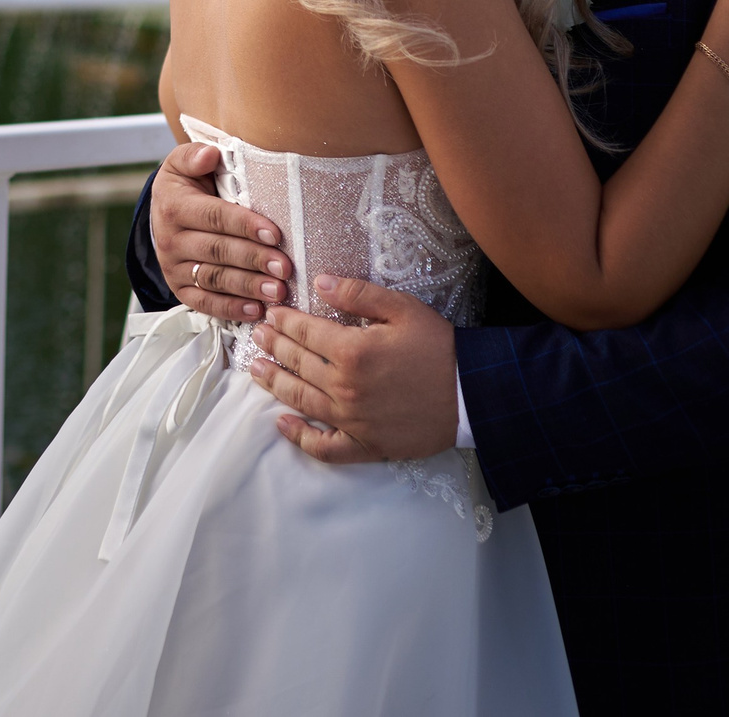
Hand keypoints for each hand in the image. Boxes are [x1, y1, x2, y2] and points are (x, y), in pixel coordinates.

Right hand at [150, 139, 291, 321]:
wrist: (162, 213)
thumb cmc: (185, 186)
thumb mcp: (182, 163)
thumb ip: (195, 155)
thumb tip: (210, 155)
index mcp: (174, 206)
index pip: (215, 216)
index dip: (246, 226)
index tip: (275, 234)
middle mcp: (170, 239)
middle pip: (218, 250)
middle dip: (254, 260)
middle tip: (285, 268)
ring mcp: (173, 267)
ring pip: (214, 279)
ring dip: (248, 287)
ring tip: (277, 291)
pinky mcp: (179, 288)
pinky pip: (205, 302)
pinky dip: (230, 309)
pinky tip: (255, 310)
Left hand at [250, 276, 458, 463]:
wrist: (473, 393)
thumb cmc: (440, 347)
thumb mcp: (403, 308)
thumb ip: (358, 294)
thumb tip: (320, 282)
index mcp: (352, 350)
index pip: (304, 332)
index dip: (284, 321)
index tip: (272, 315)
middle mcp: (344, 386)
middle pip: (297, 363)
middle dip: (274, 346)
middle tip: (259, 336)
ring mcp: (351, 419)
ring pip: (299, 399)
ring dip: (273, 383)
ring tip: (255, 369)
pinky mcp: (364, 444)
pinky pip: (323, 447)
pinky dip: (299, 437)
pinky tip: (282, 424)